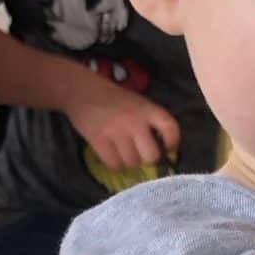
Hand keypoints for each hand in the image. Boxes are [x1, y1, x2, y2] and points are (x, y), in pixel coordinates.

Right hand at [63, 72, 179, 172]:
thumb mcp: (138, 103)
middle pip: (151, 156)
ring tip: (124, 153)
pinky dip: (115, 165)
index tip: (168, 148)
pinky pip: (114, 164)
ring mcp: (116, 131)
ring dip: (129, 162)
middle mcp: (134, 121)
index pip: (170, 129)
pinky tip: (113, 156)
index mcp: (148, 109)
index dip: (173, 143)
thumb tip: (164, 149)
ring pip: (132, 162)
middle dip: (147, 158)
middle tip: (141, 154)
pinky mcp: (98, 139)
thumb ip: (151, 121)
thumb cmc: (114, 99)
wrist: (82, 90)